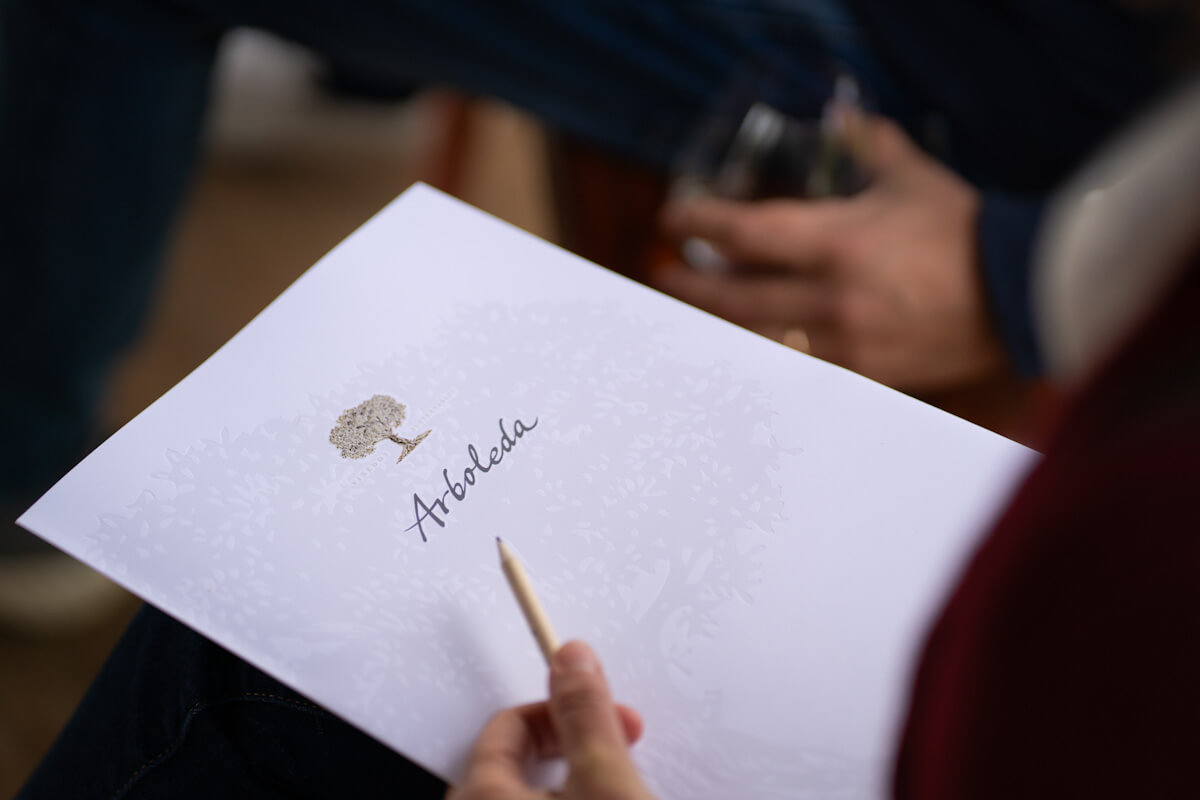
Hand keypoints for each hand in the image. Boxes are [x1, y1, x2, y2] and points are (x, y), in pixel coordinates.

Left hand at [447, 641, 652, 799]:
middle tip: (619, 749)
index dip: (558, 707)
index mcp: (481, 797)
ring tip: (619, 786)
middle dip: (570, 744)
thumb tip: (571, 657)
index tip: (598, 702)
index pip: (507, 723)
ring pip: (529, 794)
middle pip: (515, 759)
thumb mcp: (606, 784)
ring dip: (574, 779)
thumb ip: (586, 715)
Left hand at [658, 115, 1007, 391]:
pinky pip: (798, 369)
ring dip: (722, 324)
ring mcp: (843, 343)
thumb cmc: (966, 232)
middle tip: (666, 276)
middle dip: (691, 286)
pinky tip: (751, 348)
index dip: (699, 225)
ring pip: (759, 340)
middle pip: (734, 298)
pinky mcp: (863, 376)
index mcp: (837, 242)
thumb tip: (846, 120)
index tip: (673, 219)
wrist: (1020, 295)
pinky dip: (769, 355)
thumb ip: (872, 147)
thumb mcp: (915, 180)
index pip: (744, 233)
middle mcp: (829, 297)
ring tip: (697, 314)